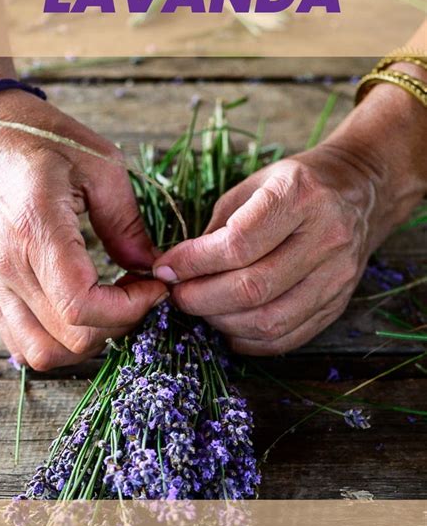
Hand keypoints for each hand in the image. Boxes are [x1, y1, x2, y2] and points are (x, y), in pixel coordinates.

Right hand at [0, 90, 167, 369]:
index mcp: (36, 230)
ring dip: (90, 341)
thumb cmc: (38, 138)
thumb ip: (126, 221)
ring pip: (44, 353)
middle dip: (120, 324)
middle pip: (71, 339)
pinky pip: (23, 342)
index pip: (82, 306)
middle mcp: (10, 267)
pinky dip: (58, 342)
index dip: (131, 308)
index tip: (154, 284)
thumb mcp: (99, 164)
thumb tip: (149, 266)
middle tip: (140, 291)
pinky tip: (82, 315)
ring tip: (112, 306)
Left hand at [153, 82, 426, 354]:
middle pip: (253, 287)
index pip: (238, 244)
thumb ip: (217, 227)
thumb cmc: (295, 185)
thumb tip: (177, 269)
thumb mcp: (252, 186)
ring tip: (201, 309)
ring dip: (223, 322)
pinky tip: (229, 326)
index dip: (194, 263)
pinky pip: (288, 337)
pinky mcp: (338, 302)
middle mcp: (326, 237)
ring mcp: (337, 275)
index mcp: (300, 196)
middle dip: (202, 298)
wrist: (360, 191)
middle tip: (178, 295)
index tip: (167, 268)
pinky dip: (250, 340)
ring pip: (270, 320)